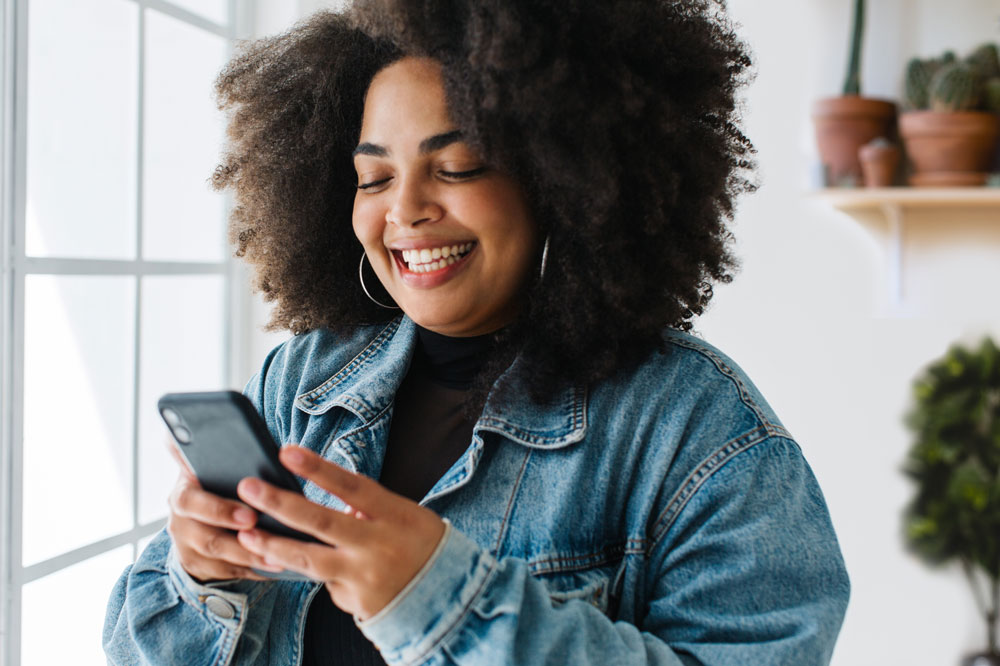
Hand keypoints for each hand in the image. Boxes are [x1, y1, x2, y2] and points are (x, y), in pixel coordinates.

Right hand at [165, 442, 282, 582]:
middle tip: (274, 545)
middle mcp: (179, 520)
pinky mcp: (197, 565)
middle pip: (206, 537)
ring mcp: (186, 545)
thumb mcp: (214, 464)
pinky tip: (276, 566)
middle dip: (240, 542)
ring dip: (251, 558)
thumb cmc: (218, 480)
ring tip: (280, 558)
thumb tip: (246, 445)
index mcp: (184, 490)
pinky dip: (252, 569)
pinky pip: (227, 571)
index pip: (191, 501)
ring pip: (219, 558)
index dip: (220, 511)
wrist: (197, 509)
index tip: (251, 515)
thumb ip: (221, 455)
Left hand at [234, 445, 446, 620]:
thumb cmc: (424, 545)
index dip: (318, 468)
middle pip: (321, 521)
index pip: (351, 485)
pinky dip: (320, 573)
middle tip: (248, 487)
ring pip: (310, 560)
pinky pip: (327, 584)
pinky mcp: (357, 602)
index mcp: (394, 514)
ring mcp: (365, 576)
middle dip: (280, 503)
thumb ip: (370, 507)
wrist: (450, 596)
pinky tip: (322, 569)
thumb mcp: (406, 516)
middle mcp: (378, 545)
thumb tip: (337, 503)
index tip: (286, 451)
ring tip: (246, 533)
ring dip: (273, 545)